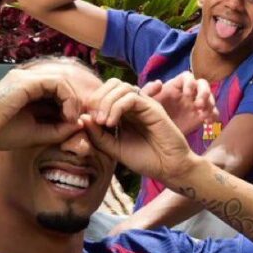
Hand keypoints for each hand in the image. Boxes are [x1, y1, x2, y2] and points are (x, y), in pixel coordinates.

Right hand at [0, 68, 81, 150]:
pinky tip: (67, 114)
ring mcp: (27, 77)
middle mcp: (29, 79)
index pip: (59, 91)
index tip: (73, 124)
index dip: (71, 106)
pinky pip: (56, 83)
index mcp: (30, 90)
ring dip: (73, 100)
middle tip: (76, 121)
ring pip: (63, 81)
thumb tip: (80, 123)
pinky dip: (67, 98)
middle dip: (75, 102)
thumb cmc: (0, 133)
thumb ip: (58, 129)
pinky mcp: (26, 81)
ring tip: (71, 119)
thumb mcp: (37, 133)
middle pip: (63, 84)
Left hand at [80, 80, 194, 183]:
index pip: (106, 92)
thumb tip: (82, 117)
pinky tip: (111, 123)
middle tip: (94, 118)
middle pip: (113, 84)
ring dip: (106, 102)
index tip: (86, 120)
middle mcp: (134, 105)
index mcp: (125, 112)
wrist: (170, 168)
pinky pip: (131, 97)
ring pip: (121, 87)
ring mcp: (144, 104)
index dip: (93, 102)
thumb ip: (98, 135)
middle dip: (98, 97)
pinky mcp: (153, 107)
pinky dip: (117, 107)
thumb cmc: (145, 159)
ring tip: (103, 122)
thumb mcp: (114, 148)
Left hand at [141, 72, 218, 134]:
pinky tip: (207, 122)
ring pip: (210, 96)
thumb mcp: (146, 104)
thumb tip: (160, 82)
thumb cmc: (149, 116)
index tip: (187, 95)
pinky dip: (214, 115)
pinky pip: (213, 111)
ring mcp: (196, 104)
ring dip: (210, 103)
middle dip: (204, 92)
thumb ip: (148, 92)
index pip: (187, 77)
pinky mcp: (201, 116)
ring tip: (204, 114)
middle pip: (202, 84)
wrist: (156, 136)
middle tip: (199, 105)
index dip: (190, 83)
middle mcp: (188, 93)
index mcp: (175, 87)